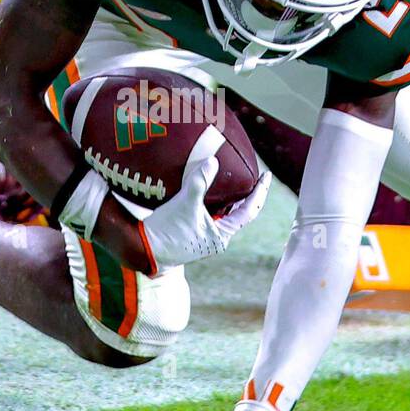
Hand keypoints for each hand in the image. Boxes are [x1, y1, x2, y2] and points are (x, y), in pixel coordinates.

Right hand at [138, 142, 271, 273]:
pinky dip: (214, 202)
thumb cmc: (167, 230)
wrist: (144, 249)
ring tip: (233, 180)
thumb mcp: (185, 203)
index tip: (266, 175)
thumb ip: (200, 181)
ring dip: (229, 198)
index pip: (249, 211)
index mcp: (222, 236)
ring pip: (224, 215)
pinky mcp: (192, 235)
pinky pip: (210, 215)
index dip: (259, 192)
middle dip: (245, 194)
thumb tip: (213, 161)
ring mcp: (204, 238)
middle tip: (250, 175)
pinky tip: (209, 191)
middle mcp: (216, 239)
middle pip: (238, 213)